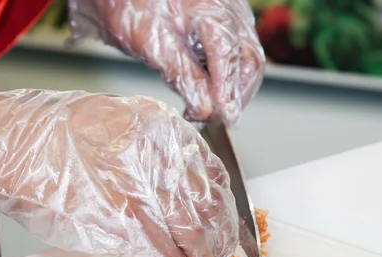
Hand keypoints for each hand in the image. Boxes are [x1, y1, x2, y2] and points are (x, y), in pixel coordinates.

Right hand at [0, 85, 238, 256]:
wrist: (8, 144)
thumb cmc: (58, 135)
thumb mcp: (122, 123)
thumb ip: (160, 153)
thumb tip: (193, 192)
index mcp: (161, 128)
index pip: (215, 177)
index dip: (226, 209)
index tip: (224, 224)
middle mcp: (155, 155)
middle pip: (208, 210)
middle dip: (216, 239)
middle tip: (213, 253)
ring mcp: (136, 188)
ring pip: (189, 235)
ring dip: (195, 255)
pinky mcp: (113, 221)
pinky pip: (157, 251)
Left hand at [68, 0, 265, 126]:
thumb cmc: (133, 6)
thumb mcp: (154, 44)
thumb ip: (183, 76)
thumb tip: (206, 109)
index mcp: (212, 10)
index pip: (229, 56)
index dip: (230, 92)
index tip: (227, 119)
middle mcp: (230, 11)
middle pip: (248, 60)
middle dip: (236, 95)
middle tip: (216, 121)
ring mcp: (231, 17)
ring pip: (246, 60)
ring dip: (233, 90)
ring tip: (210, 113)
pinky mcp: (225, 25)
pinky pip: (236, 55)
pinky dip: (226, 79)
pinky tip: (209, 93)